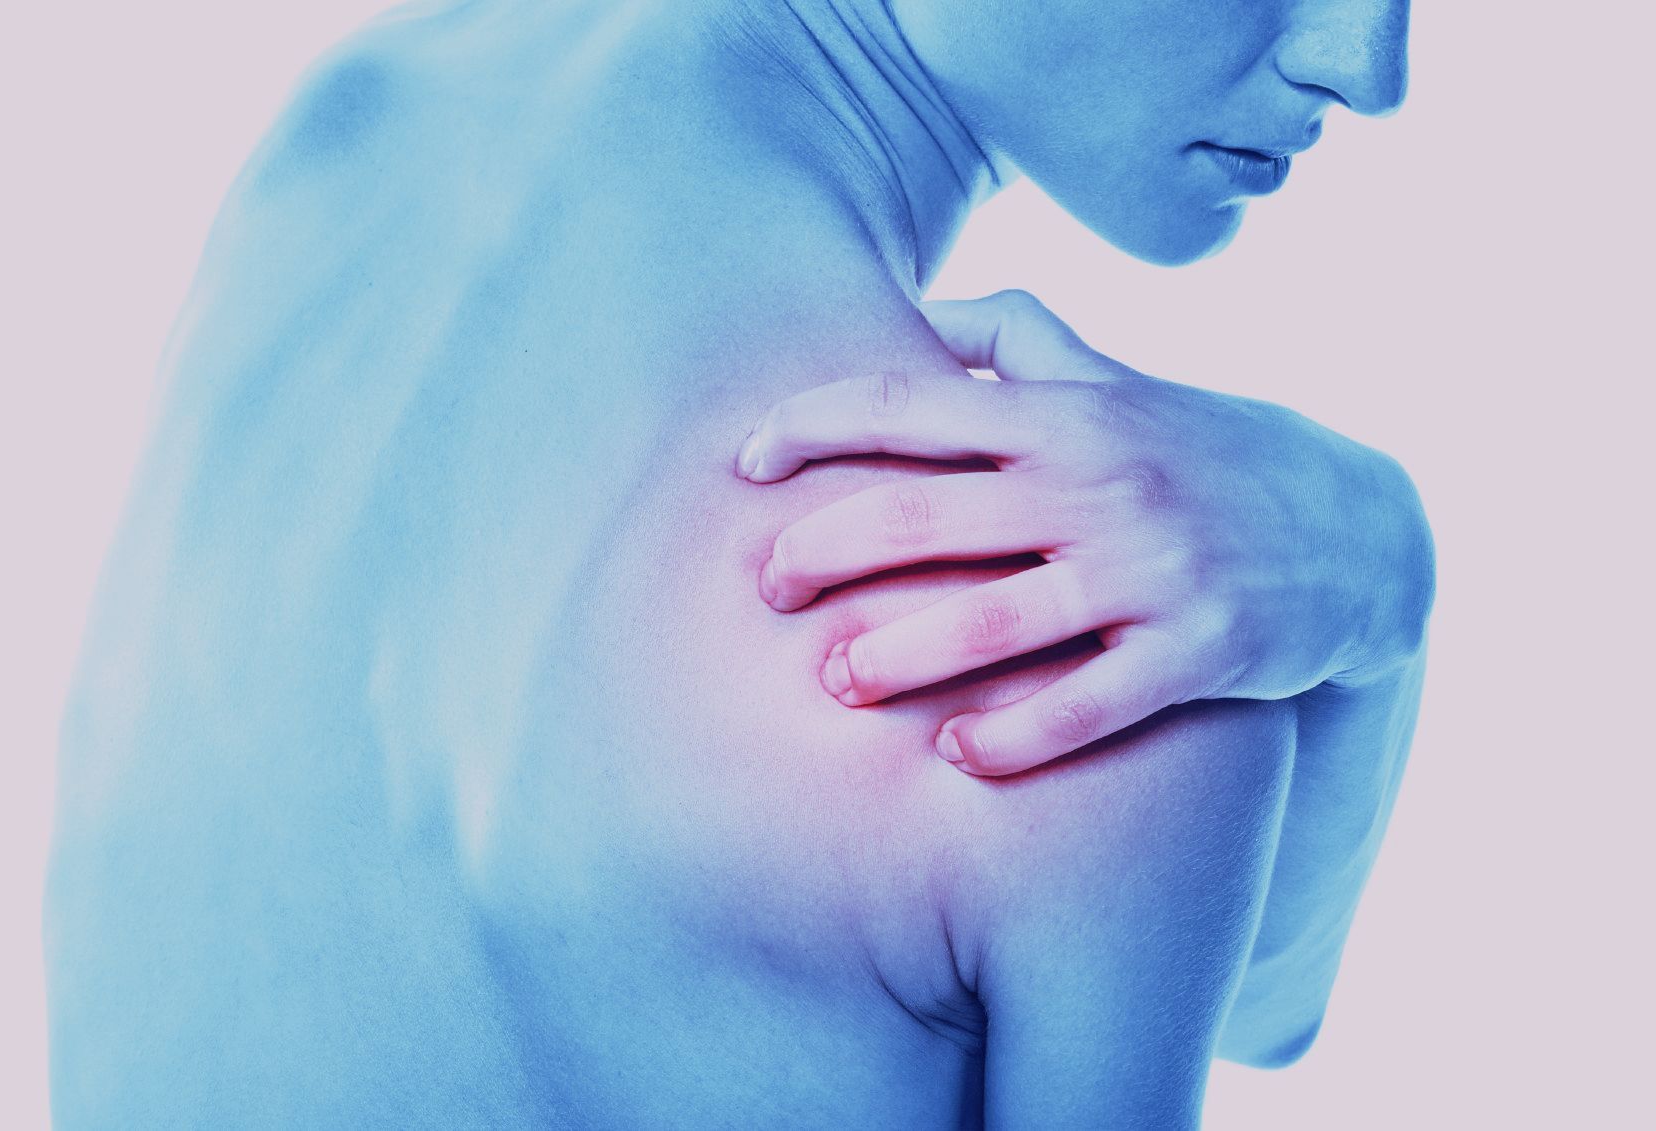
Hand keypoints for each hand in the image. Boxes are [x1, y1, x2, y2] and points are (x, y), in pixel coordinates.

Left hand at [735, 290, 1434, 775]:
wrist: (1364, 530)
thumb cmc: (1206, 448)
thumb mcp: (1120, 379)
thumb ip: (1019, 337)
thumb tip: (915, 313)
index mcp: (1068, 413)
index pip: (910, 401)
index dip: (811, 423)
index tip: (744, 460)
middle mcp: (1100, 483)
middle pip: (923, 514)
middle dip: (823, 551)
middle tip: (765, 589)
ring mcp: (1152, 571)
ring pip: (993, 620)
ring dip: (897, 657)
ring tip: (833, 682)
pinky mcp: (1199, 654)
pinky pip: (1086, 707)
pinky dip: (1012, 737)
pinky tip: (953, 755)